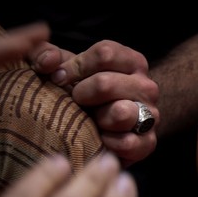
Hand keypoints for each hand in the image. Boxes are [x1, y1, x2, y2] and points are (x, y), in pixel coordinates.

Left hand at [29, 40, 158, 165]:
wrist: (104, 130)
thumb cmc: (82, 93)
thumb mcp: (64, 68)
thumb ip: (46, 56)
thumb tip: (47, 62)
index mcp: (131, 61)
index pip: (104, 54)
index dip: (74, 67)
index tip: (60, 78)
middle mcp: (147, 86)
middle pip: (105, 84)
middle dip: (81, 95)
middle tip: (76, 102)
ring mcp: (151, 115)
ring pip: (121, 113)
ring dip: (98, 118)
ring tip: (93, 121)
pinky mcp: (149, 143)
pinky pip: (127, 143)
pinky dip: (108, 143)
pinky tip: (101, 139)